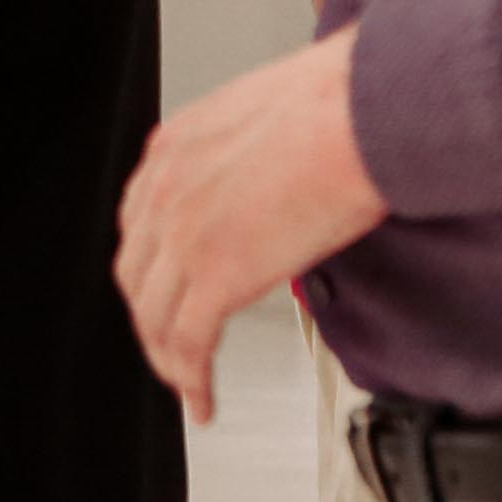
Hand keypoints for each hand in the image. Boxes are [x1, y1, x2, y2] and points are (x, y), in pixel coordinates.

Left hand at [116, 28, 387, 421]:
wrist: (364, 111)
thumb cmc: (345, 101)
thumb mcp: (272, 114)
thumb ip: (255, 149)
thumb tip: (285, 171)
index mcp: (178, 143)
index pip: (141, 218)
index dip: (152, 262)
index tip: (166, 284)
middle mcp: (167, 186)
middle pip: (136, 273)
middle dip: (150, 315)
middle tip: (170, 342)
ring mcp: (185, 233)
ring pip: (153, 316)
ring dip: (166, 357)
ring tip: (187, 383)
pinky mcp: (216, 275)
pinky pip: (188, 344)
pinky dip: (190, 380)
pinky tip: (203, 400)